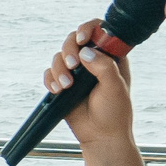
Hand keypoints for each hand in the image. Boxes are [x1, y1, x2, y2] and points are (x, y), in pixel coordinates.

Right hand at [47, 18, 135, 151]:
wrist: (101, 136)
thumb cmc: (114, 112)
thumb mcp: (115, 88)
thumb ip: (104, 67)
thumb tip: (85, 52)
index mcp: (110, 56)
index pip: (99, 30)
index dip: (89, 29)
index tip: (83, 39)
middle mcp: (92, 60)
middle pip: (73, 40)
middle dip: (69, 49)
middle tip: (72, 64)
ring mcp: (76, 72)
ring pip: (59, 56)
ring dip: (58, 68)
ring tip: (65, 86)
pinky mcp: (62, 83)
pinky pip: (49, 73)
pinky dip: (50, 80)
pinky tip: (58, 91)